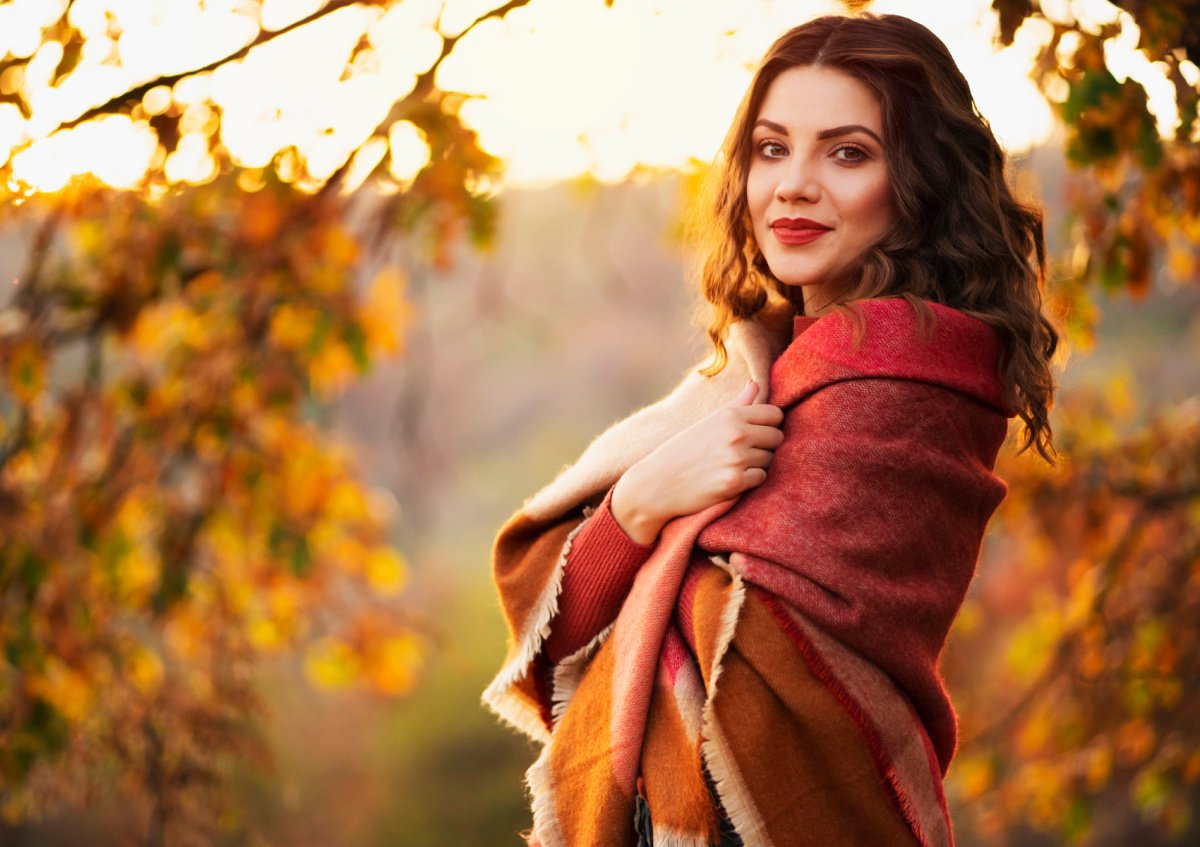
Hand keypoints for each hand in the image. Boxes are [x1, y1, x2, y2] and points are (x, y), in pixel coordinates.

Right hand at [611, 380, 784, 543]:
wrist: (658, 483)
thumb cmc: (683, 450)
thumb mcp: (709, 421)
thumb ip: (738, 404)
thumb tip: (755, 383)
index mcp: (730, 415)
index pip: (775, 414)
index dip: (769, 425)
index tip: (756, 434)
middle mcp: (736, 434)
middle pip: (777, 438)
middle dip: (766, 446)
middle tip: (744, 453)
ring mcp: (736, 459)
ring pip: (769, 460)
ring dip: (756, 464)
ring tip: (733, 466)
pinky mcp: (734, 482)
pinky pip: (761, 478)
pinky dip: (750, 481)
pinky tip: (731, 479)